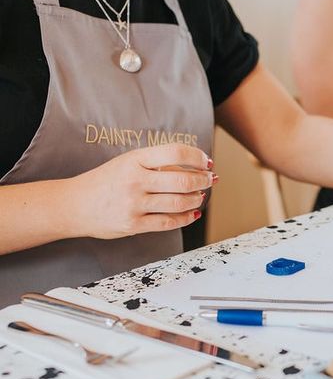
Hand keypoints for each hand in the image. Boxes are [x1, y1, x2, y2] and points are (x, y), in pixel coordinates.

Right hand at [69, 144, 215, 238]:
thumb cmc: (106, 182)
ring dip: (196, 199)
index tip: (206, 161)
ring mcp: (134, 204)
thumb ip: (157, 164)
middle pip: (182, 181)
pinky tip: (192, 213)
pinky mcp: (134, 225)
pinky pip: (168, 222)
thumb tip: (195, 167)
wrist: (74, 205)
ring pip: (179, 203)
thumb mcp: (128, 163)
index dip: (196, 157)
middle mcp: (135, 181)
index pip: (174, 153)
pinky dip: (186, 218)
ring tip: (200, 196)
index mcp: (135, 160)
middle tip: (211, 180)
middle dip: (203, 181)